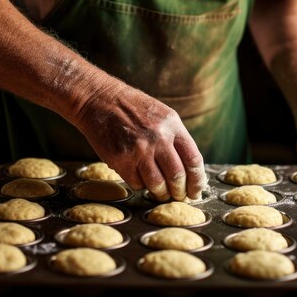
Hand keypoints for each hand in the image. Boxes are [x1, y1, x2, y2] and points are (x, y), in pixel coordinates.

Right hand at [74, 80, 206, 200]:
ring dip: (161, 194)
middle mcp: (158, 138)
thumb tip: (189, 170)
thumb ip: (176, 138)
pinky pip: (136, 183)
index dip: (197, 180)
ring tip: (162, 193)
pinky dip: (141, 186)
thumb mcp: (162, 115)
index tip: (196, 190)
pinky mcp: (120, 160)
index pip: (193, 160)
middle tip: (180, 196)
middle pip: (177, 176)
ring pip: (157, 184)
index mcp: (172, 125)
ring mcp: (138, 150)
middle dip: (180, 192)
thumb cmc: (132, 107)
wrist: (99, 99)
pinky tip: (141, 180)